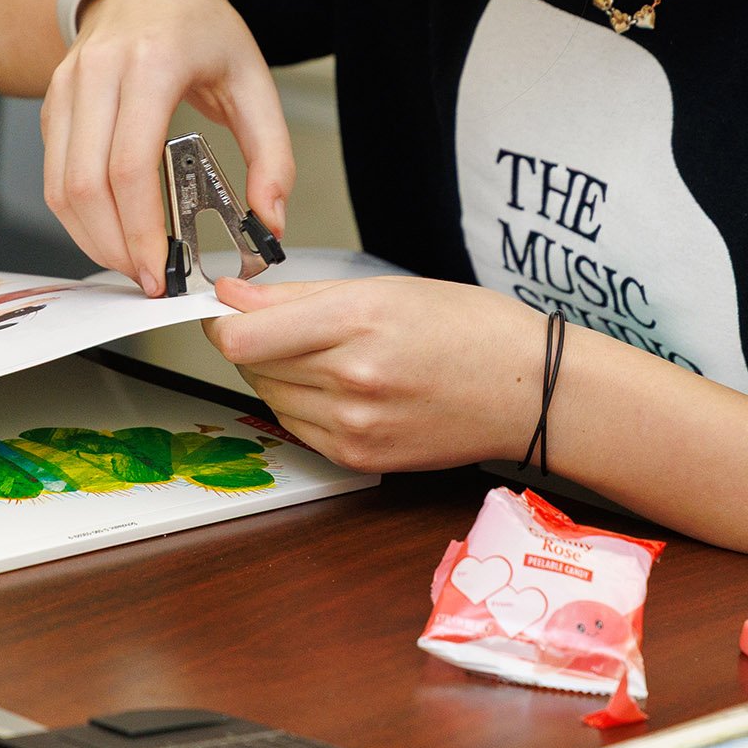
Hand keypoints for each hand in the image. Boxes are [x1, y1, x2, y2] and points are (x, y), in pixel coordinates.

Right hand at [40, 0, 294, 294]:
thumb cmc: (201, 26)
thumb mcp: (254, 79)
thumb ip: (272, 154)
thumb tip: (271, 221)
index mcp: (151, 64)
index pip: (129, 166)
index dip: (140, 229)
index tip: (161, 268)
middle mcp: (98, 74)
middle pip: (85, 185)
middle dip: (114, 246)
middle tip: (148, 278)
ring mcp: (67, 87)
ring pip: (59, 186)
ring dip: (91, 238)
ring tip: (131, 263)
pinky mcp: (53, 104)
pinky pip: (53, 173)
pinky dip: (78, 214)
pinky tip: (112, 231)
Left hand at [204, 274, 550, 471]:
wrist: (527, 390)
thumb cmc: (469, 328)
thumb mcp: (384, 288)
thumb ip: (297, 296)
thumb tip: (232, 295)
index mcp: (357, 322)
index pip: (243, 337)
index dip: (220, 321)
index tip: (223, 309)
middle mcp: (351, 379)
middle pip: (250, 367)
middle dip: (251, 342)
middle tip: (281, 325)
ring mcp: (354, 426)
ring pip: (269, 398)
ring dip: (276, 375)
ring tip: (324, 355)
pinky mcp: (359, 458)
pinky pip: (297, 428)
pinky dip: (301, 405)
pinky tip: (337, 387)